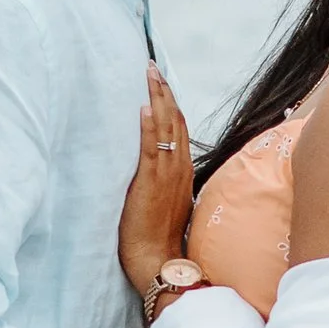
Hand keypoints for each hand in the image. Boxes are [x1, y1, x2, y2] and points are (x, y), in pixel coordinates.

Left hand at [118, 64, 194, 299]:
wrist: (159, 261)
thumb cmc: (160, 237)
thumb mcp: (168, 202)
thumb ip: (166, 181)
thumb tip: (155, 168)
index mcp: (184, 171)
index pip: (180, 129)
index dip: (171, 103)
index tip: (161, 82)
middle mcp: (180, 168)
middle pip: (176, 120)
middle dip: (164, 91)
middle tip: (152, 67)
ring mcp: (167, 174)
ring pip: (167, 127)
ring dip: (157, 98)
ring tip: (149, 74)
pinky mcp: (151, 183)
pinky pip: (152, 149)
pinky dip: (149, 126)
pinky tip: (144, 107)